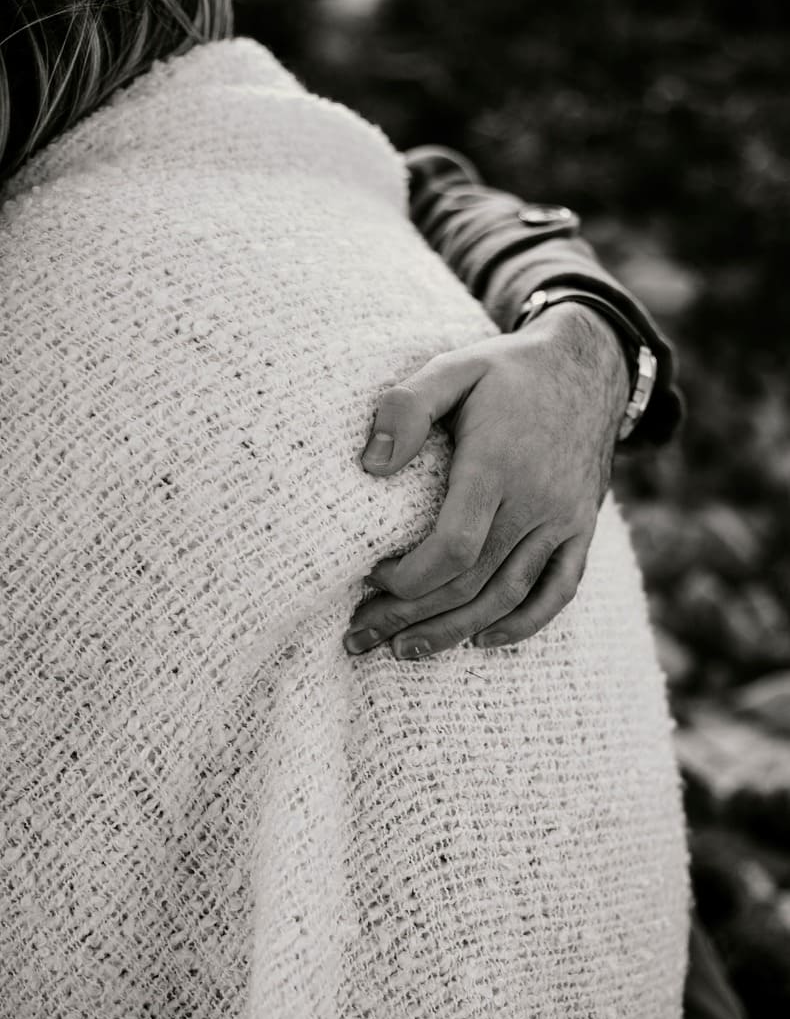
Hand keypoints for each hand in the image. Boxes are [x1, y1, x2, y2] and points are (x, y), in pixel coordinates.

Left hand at [344, 303, 629, 658]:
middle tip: (364, 633)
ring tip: (405, 650)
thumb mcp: (452, 369)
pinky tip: (483, 639)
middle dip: (412, 616)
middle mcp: (537, 500)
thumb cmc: (506, 374)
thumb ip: (407, 407)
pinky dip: (524, 624)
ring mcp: (564, 520)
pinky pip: (559, 590)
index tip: (371, 578)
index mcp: (498, 465)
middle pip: (473, 582)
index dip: (409, 577)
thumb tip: (370, 465)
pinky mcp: (580, 530)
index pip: (454, 547)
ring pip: (508, 595)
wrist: (587, 367)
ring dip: (454, 631)